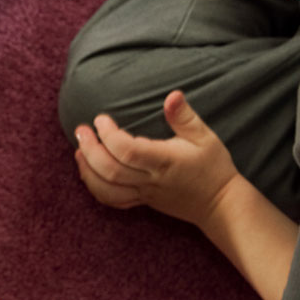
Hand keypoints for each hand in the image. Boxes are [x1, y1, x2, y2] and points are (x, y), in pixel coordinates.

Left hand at [73, 91, 240, 227]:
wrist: (220, 205)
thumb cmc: (213, 167)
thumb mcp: (205, 137)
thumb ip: (184, 116)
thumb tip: (172, 95)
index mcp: (165, 161)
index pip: (128, 151)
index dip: (109, 135)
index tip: (101, 119)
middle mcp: (151, 180)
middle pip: (111, 171)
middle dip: (90, 150)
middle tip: (80, 130)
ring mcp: (145, 194)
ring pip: (108, 190)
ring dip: (87, 171)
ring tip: (79, 150)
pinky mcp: (143, 202)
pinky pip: (114, 201)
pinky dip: (96, 188)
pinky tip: (88, 171)